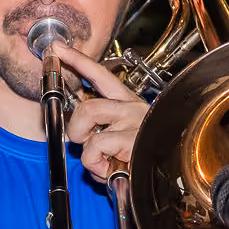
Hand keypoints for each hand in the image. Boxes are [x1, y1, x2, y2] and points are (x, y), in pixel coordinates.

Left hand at [52, 42, 147, 180]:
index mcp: (130, 106)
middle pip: (87, 102)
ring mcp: (134, 121)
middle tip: (84, 146)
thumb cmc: (145, 165)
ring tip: (100, 161)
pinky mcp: (132, 137)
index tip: (58, 47)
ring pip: (88, 116)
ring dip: (84, 144)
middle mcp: (134, 108)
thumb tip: (81, 139)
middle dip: (75, 128)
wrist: (170, 181)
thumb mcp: (120, 145)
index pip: (101, 75)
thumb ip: (101, 136)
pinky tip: (110, 171)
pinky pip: (95, 145)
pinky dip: (95, 164)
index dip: (78, 60)